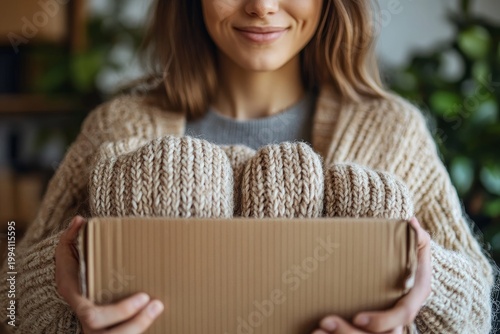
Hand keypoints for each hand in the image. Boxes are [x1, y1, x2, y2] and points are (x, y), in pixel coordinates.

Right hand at [55, 216, 164, 332]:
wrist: (74, 290)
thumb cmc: (74, 267)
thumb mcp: (67, 252)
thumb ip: (70, 236)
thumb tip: (80, 220)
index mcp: (77, 302)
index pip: (93, 316)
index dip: (120, 311)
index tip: (144, 296)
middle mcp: (87, 323)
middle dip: (136, 323)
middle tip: (157, 303)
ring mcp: (99, 332)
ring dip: (141, 326)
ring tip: (159, 307)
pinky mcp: (112, 331)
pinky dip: (140, 328)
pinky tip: (156, 316)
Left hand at [313, 217, 430, 333]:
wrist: (403, 269)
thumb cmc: (408, 256)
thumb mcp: (417, 246)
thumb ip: (416, 236)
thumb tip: (411, 221)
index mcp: (412, 299)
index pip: (402, 316)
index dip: (382, 321)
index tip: (358, 317)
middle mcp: (400, 318)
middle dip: (350, 333)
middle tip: (324, 322)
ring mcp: (385, 327)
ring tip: (315, 331)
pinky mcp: (369, 328)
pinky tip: (314, 332)